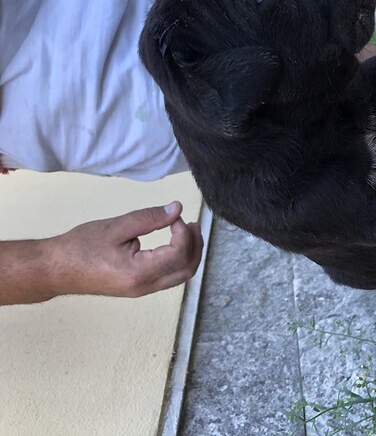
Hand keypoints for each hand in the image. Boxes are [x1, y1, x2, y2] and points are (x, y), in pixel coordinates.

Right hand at [0, 202, 203, 304]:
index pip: (178, 254)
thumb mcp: (116, 227)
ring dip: (189, 253)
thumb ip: (149, 218)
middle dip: (195, 245)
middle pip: (186, 269)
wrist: (55, 270)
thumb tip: (177, 209)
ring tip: (187, 230)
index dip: (184, 233)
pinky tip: (175, 243)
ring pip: (180, 276)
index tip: (176, 216)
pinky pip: (169, 277)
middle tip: (192, 224)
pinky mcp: (139, 288)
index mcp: (139, 273)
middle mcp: (144, 286)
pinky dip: (178, 260)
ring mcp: (142, 290)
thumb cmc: (80, 247)